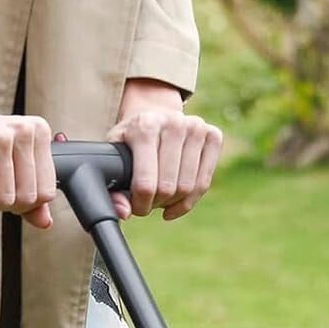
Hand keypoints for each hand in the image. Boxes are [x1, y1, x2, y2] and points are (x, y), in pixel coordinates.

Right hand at [0, 58, 55, 227]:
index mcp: (37, 131)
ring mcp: (0, 134)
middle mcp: (22, 129)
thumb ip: (30, 195)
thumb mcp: (4, 167)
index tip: (6, 194)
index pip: (47, 192)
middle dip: (5, 206)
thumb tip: (45, 222)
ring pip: (7, 197)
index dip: (25, 205)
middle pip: (28, 198)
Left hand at [106, 79, 222, 220]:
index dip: (141, 204)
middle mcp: (174, 123)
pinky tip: (178, 202)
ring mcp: (196, 127)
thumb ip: (114, 188)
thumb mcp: (115, 156)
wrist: (155, 114)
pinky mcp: (214, 135)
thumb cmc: (133, 139)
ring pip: (188, 188)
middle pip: (169, 188)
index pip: (147, 183)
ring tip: (162, 199)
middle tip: (150, 202)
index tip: (137, 207)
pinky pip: (204, 183)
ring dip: (174, 202)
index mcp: (145, 125)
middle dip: (158, 203)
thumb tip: (124, 213)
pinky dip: (190, 200)